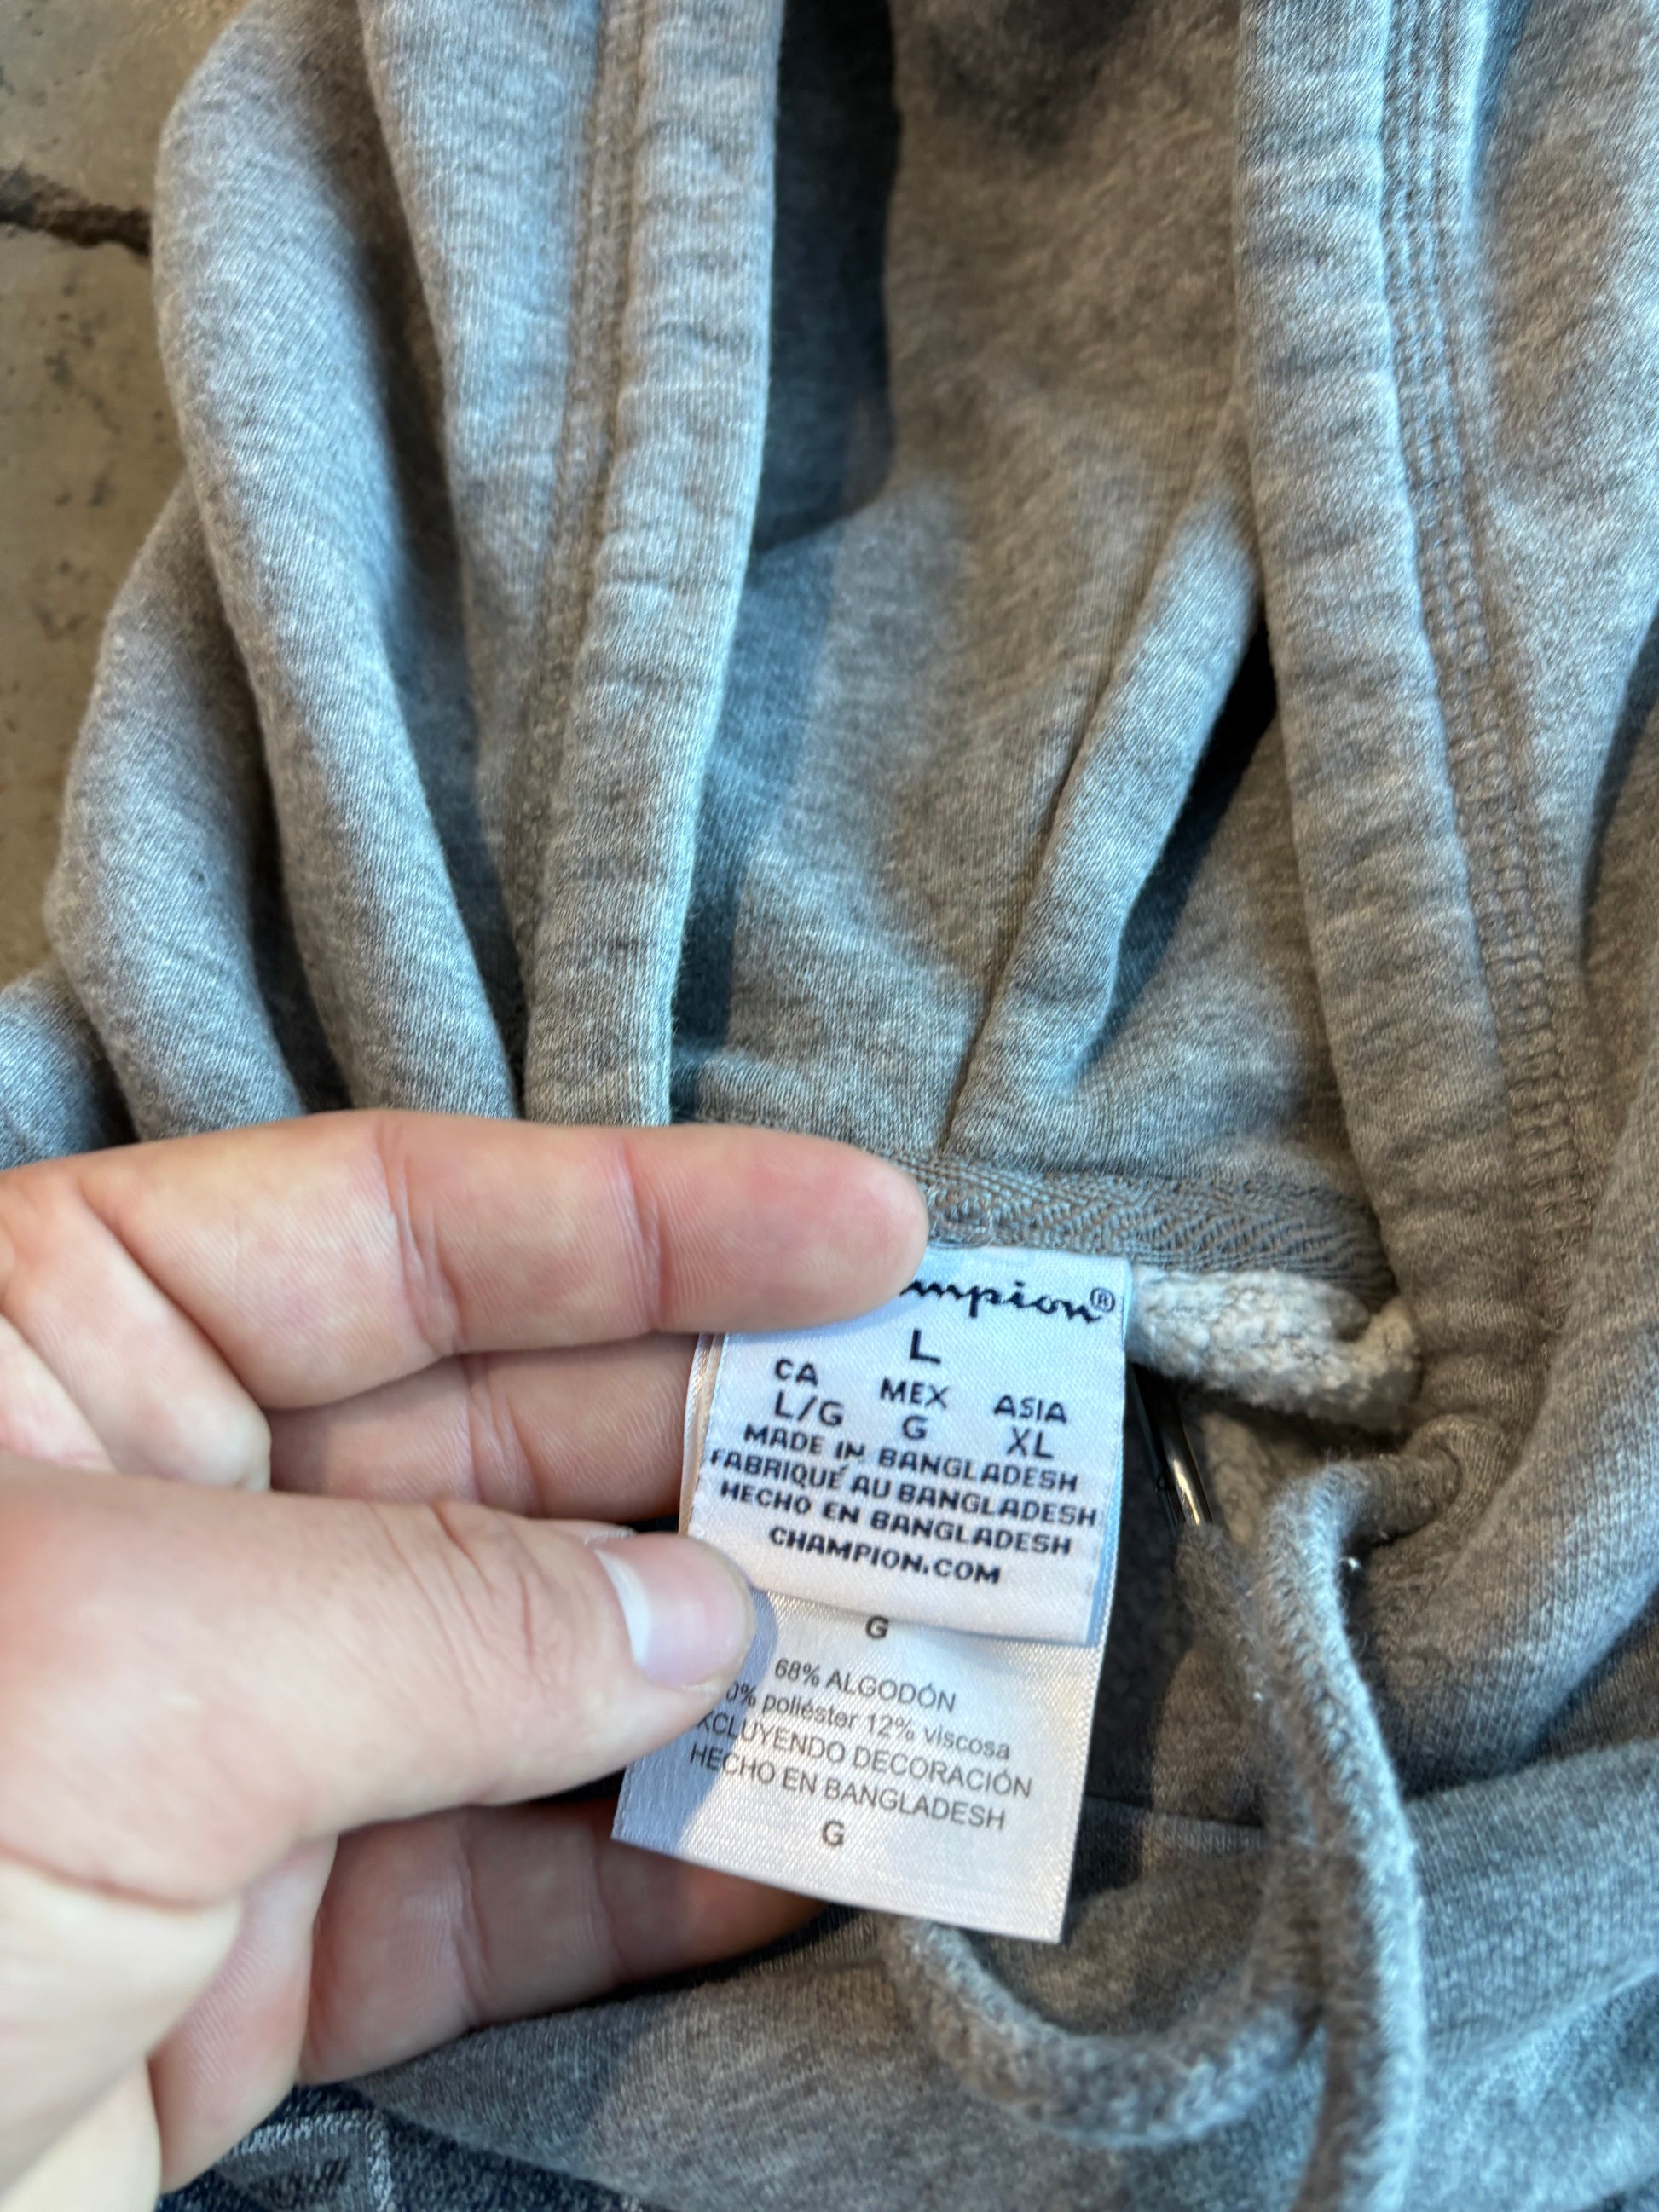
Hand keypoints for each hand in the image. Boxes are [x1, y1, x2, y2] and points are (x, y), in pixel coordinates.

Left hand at [0, 1113, 925, 2209]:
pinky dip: (651, 1870)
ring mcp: (200, 1742)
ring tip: (925, 1652)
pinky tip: (803, 1842)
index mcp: (50, 1346)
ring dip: (726, 1671)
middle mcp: (138, 1518)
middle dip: (722, 1451)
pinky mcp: (230, 1960)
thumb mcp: (128, 1670)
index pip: (400, 1222)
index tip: (869, 1232)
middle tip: (944, 1460)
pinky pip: (490, 1879)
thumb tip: (696, 1609)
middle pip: (496, 1438)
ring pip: (523, 1665)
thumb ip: (440, 1621)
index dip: (651, 1220)